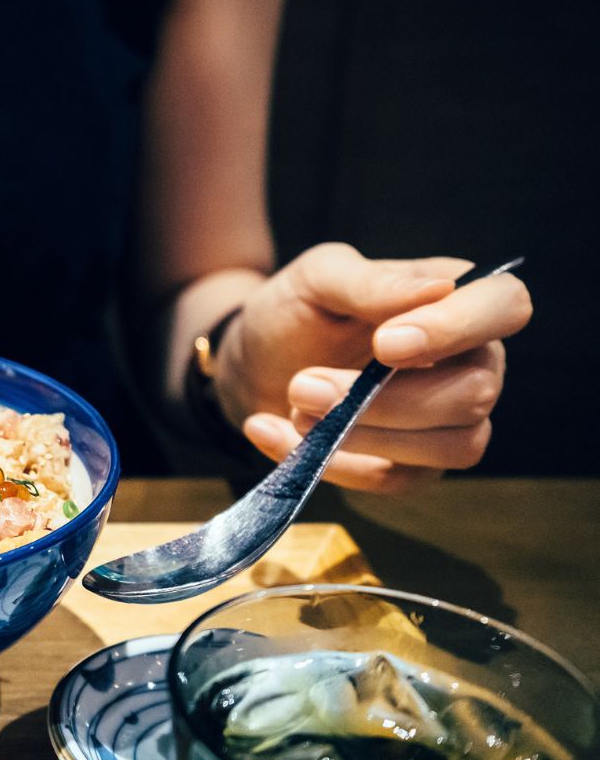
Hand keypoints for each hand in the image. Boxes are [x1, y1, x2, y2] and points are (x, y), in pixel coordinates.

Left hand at [214, 243, 531, 493]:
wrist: (254, 359)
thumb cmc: (299, 309)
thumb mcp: (319, 278)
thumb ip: (372, 283)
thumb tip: (440, 289)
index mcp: (460, 300)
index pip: (505, 305)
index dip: (456, 328)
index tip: (385, 344)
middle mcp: (471, 362)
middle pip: (475, 393)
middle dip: (386, 399)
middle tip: (304, 385)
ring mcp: (449, 421)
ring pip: (453, 447)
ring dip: (366, 435)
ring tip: (295, 407)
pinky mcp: (413, 467)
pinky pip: (394, 481)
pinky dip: (331, 463)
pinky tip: (273, 431)